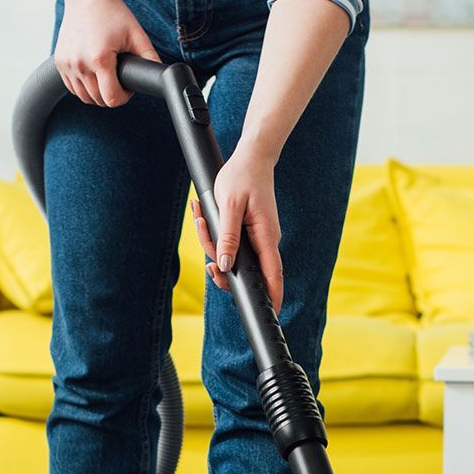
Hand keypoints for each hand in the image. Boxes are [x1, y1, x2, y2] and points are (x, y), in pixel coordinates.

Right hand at [54, 0, 159, 106]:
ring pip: (84, 97)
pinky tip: (93, 77)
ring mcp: (67, 64)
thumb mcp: (136, 34)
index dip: (124, 97)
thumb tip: (160, 74)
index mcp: (99, 59)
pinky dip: (83, 87)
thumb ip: (150, 57)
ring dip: (97, 94)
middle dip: (112, 95)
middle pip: (98, 100)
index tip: (128, 88)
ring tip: (107, 79)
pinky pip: (72, 87)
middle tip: (120, 81)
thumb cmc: (112, 13)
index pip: (112, 98)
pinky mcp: (60, 62)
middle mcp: (80, 64)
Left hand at [193, 141, 284, 313]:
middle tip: (207, 264)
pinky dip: (214, 234)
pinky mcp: (249, 231)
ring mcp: (257, 237)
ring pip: (233, 257)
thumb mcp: (229, 206)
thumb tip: (224, 263)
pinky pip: (230, 243)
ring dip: (211, 243)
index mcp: (266, 237)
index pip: (273, 276)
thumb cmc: (242, 177)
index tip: (268, 316)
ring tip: (201, 217)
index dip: (272, 298)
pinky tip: (203, 215)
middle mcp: (265, 241)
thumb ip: (227, 237)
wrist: (251, 157)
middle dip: (222, 270)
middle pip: (246, 271)